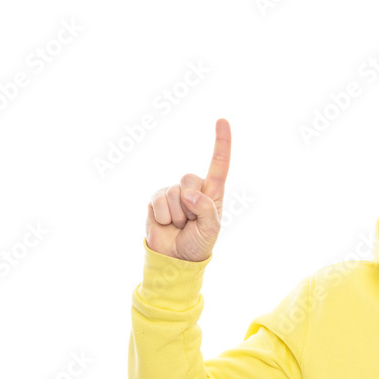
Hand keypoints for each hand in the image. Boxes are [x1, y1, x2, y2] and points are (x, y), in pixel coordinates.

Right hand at [146, 118, 230, 261]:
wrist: (176, 258)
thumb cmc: (199, 242)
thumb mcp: (211, 229)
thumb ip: (206, 210)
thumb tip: (189, 194)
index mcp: (212, 192)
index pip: (218, 164)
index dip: (221, 142)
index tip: (222, 120)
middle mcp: (193, 188)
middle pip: (190, 179)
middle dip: (191, 204)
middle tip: (191, 221)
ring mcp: (173, 192)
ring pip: (174, 193)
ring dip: (178, 215)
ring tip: (180, 225)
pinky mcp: (156, 199)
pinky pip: (159, 201)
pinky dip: (164, 217)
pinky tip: (166, 224)